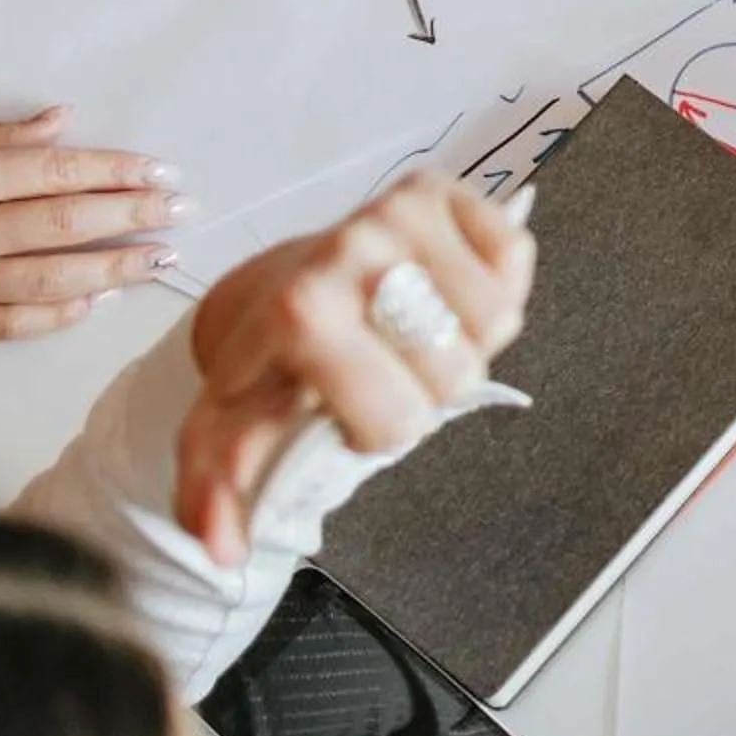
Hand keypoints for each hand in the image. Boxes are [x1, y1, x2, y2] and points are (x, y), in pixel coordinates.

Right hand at [0, 108, 188, 348]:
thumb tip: (60, 121)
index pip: (53, 172)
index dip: (115, 171)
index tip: (162, 172)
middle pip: (62, 223)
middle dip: (131, 216)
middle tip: (181, 211)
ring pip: (47, 278)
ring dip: (113, 268)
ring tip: (162, 258)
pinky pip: (7, 325)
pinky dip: (56, 315)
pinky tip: (96, 300)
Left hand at [178, 176, 535, 566]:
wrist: (280, 281)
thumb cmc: (270, 360)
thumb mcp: (228, 427)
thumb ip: (220, 491)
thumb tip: (225, 547)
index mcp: (297, 311)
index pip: (396, 420)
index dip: (380, 432)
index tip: (348, 414)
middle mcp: (353, 248)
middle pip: (456, 374)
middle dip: (429, 389)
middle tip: (389, 373)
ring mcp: (404, 209)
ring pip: (496, 320)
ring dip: (469, 341)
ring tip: (419, 334)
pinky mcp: (449, 187)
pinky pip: (515, 260)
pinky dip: (495, 287)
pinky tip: (448, 294)